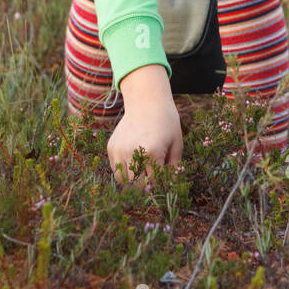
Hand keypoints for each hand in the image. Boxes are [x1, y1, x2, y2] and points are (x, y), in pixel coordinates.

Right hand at [108, 64, 181, 187]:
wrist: (147, 100)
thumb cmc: (166, 122)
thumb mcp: (177, 145)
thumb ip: (174, 169)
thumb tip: (171, 188)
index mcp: (151, 153)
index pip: (154, 183)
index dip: (160, 186)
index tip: (164, 183)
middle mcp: (131, 152)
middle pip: (137, 185)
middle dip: (147, 186)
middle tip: (154, 179)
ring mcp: (119, 150)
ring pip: (123, 181)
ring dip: (133, 180)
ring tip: (143, 170)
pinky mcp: (111, 147)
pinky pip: (115, 169)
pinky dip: (124, 171)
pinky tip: (134, 160)